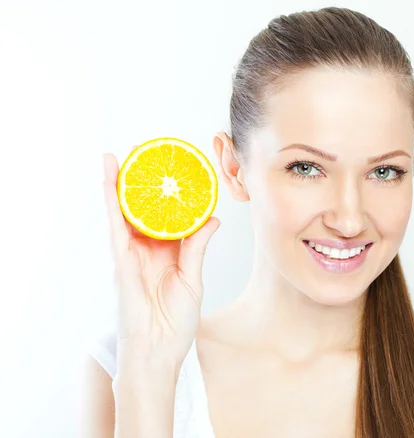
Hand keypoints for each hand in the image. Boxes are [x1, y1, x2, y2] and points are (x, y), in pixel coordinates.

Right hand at [102, 146, 219, 369]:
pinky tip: (110, 179)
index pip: (165, 217)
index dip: (167, 196)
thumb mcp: (192, 278)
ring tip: (119, 157)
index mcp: (164, 253)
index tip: (173, 172)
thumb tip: (212, 219)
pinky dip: (111, 201)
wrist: (159, 352)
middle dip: (140, 184)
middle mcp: (145, 250)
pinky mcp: (121, 261)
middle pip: (141, 210)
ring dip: (119, 185)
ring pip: (123, 213)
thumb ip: (197, 247)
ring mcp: (130, 254)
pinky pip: (115, 226)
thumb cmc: (174, 322)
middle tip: (144, 155)